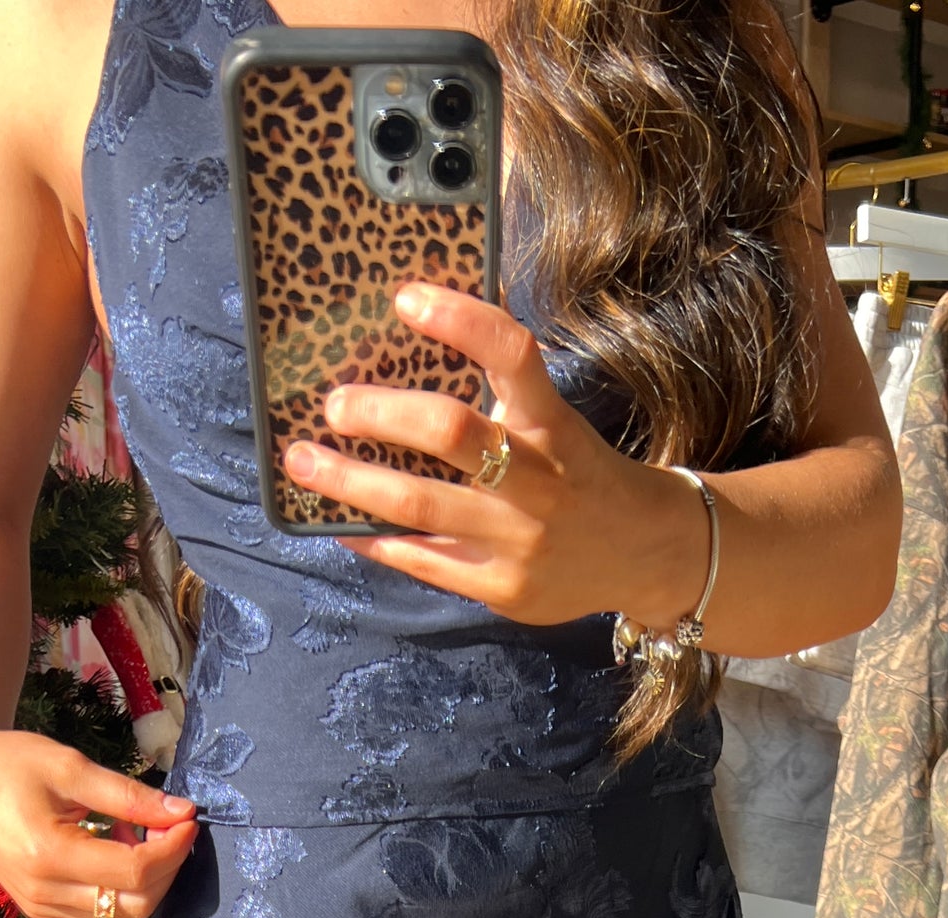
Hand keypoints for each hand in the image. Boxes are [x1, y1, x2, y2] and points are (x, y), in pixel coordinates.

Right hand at [0, 729, 197, 917]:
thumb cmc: (8, 763)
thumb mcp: (70, 768)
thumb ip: (128, 796)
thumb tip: (181, 812)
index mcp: (48, 855)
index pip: (135, 871)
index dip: (172, 847)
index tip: (186, 818)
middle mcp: (44, 894)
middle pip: (136, 904)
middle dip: (167, 868)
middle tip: (168, 827)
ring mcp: (41, 908)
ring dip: (147, 883)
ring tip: (139, 836)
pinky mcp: (41, 911)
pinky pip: (101, 917)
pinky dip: (124, 892)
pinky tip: (117, 852)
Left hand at [283, 283, 711, 628]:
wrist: (644, 554)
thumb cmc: (581, 474)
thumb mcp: (556, 423)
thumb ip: (501, 399)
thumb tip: (407, 364)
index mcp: (552, 424)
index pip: (512, 354)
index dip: (460, 320)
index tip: (406, 299)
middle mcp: (538, 479)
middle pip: (450, 432)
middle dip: (380, 414)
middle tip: (334, 404)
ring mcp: (519, 539)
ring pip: (420, 504)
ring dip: (350, 481)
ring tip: (303, 461)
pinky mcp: (503, 588)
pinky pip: (424, 562)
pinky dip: (376, 540)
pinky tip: (342, 525)